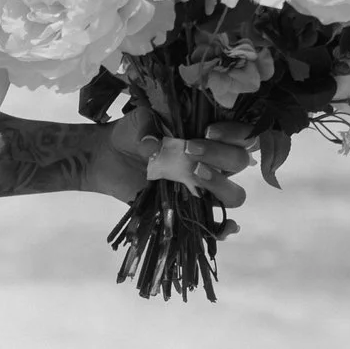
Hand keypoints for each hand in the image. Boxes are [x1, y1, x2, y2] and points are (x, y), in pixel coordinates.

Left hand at [86, 111, 252, 213]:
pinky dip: (222, 228)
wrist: (109, 156)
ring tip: (195, 175)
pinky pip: (213, 224)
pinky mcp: (188, 209)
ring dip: (220, 185)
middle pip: (239, 161)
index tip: (208, 130)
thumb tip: (153, 146)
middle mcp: (213, 161)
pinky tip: (227, 227)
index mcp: (210, 134)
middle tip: (190, 151)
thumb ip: (149, 126)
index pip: (240, 133)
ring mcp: (202, 187)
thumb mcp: (140, 119)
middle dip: (219, 154)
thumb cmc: (132, 133)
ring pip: (233, 194)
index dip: (233, 133)